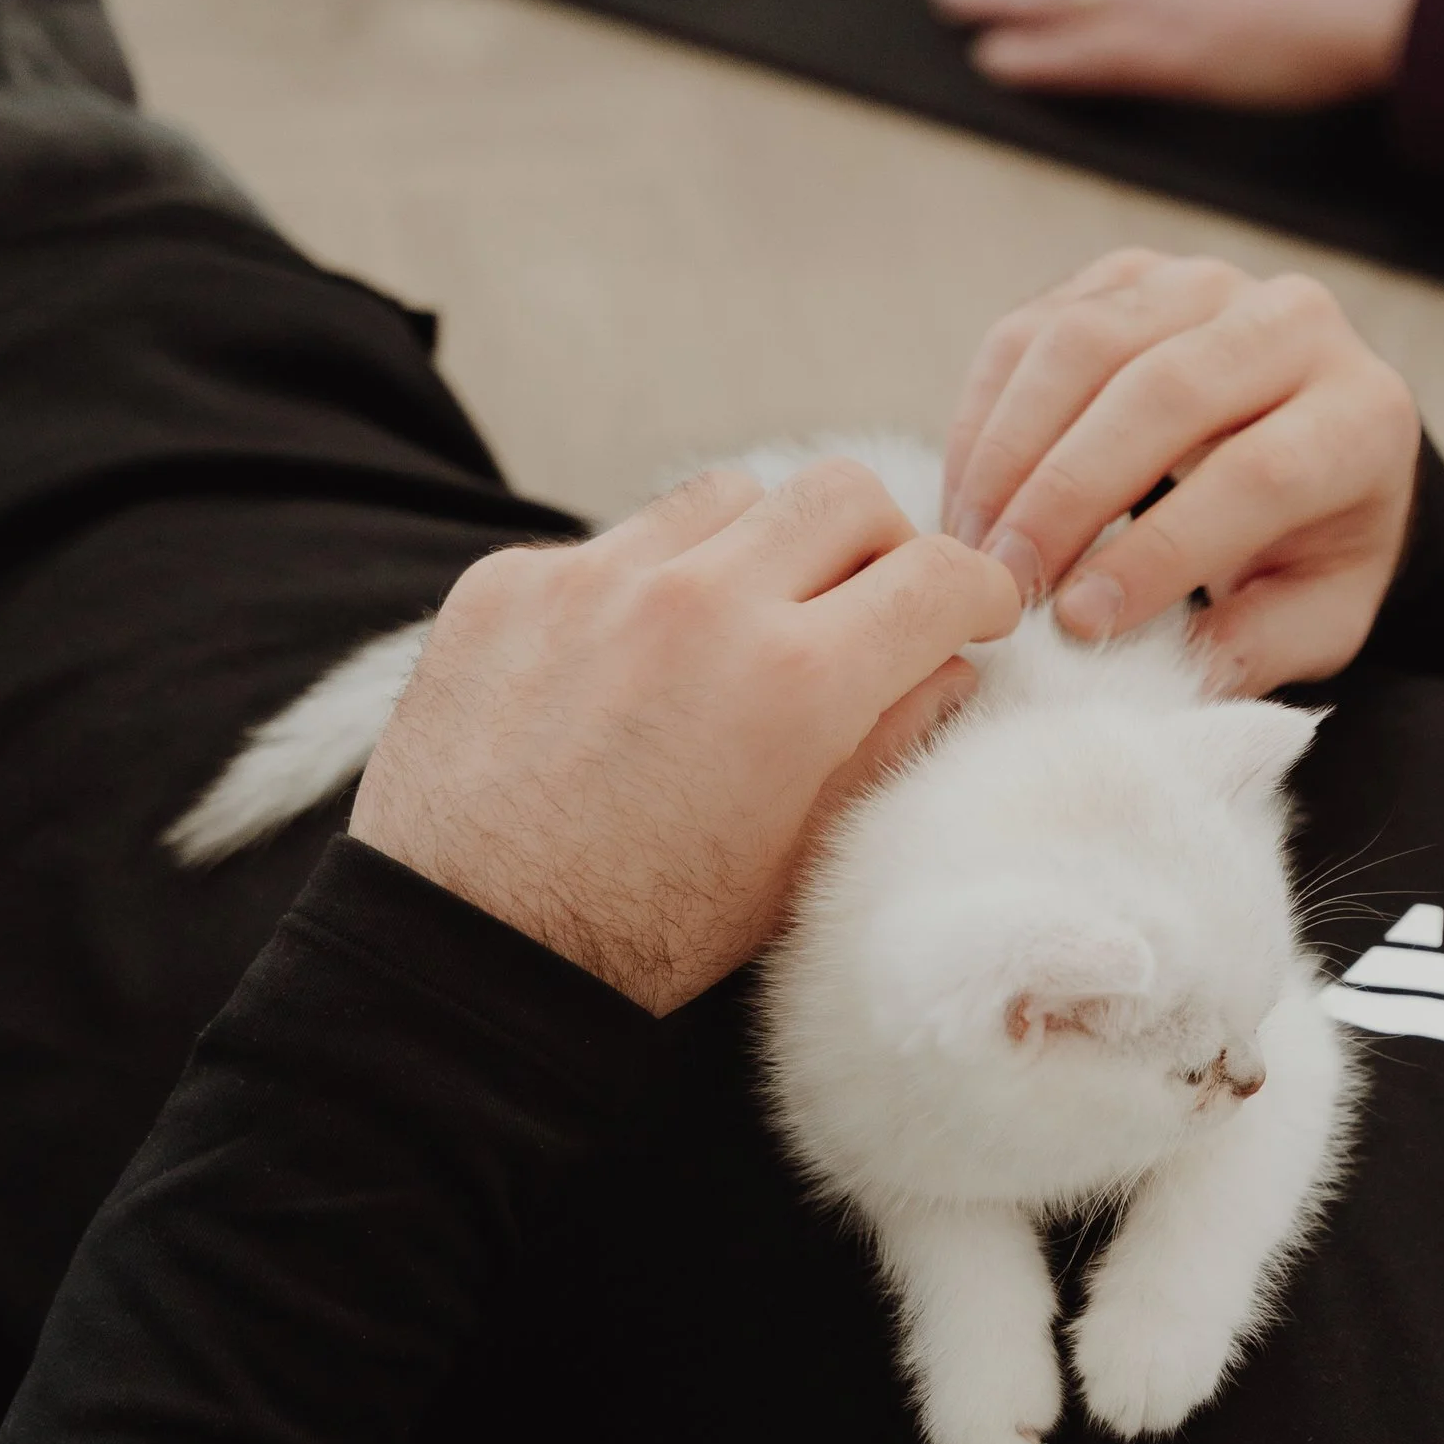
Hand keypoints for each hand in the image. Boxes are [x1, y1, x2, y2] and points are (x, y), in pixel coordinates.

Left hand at [351, 461, 1019, 1012]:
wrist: (464, 949)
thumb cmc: (641, 932)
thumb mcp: (797, 861)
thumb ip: (885, 745)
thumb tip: (942, 668)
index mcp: (794, 684)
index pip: (936, 574)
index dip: (979, 592)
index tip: (976, 613)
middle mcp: (699, 603)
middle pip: (845, 494)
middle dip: (883, 546)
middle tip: (871, 608)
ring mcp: (595, 579)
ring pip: (730, 496)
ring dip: (764, 547)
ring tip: (747, 627)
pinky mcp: (510, 581)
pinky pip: (616, 540)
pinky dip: (651, 584)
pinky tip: (635, 662)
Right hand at [941, 248, 1420, 689]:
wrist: (1309, 441)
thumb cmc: (1311, 541)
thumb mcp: (1319, 614)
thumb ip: (1261, 644)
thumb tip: (1175, 670)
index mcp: (1360, 415)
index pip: (1260, 472)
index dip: (1163, 549)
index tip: (1081, 618)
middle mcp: (1293, 324)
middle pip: (1165, 393)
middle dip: (1069, 496)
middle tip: (1008, 582)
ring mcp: (1203, 285)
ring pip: (1084, 346)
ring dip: (1011, 454)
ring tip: (978, 548)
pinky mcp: (1124, 277)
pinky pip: (1031, 332)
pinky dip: (986, 418)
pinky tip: (970, 499)